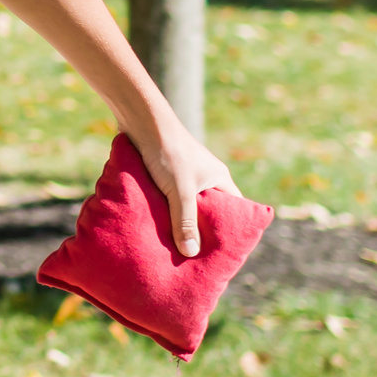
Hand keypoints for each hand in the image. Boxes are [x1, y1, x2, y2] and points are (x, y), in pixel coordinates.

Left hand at [125, 122, 239, 260]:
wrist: (142, 122)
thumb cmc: (168, 154)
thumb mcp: (180, 192)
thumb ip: (185, 222)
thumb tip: (191, 253)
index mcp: (219, 178)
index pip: (235, 209)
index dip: (232, 229)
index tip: (224, 251)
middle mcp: (206, 176)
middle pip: (209, 210)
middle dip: (201, 230)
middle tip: (194, 255)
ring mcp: (185, 174)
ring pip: (186, 204)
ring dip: (179, 220)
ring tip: (173, 245)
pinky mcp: (165, 172)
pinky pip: (169, 197)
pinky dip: (165, 210)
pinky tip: (156, 225)